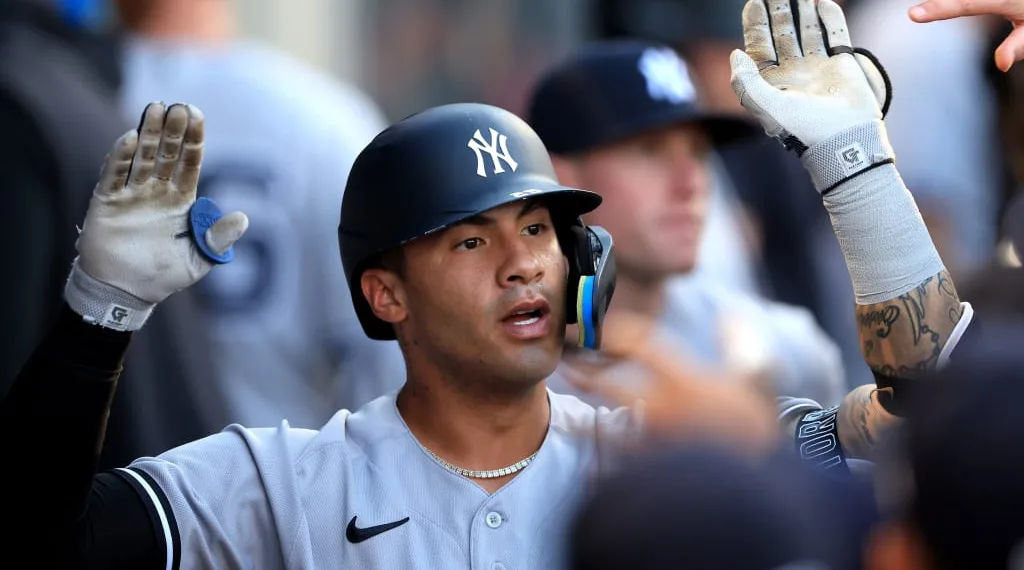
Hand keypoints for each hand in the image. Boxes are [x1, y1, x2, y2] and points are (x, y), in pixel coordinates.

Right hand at [66, 102, 247, 329]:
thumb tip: (243, 218)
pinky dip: (121, 157)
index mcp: (180, 201)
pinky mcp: (107, 201)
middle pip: (166, 154)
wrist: (126, 292)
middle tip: (178, 106)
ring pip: (141, 157)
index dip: (194, 141)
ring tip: (155, 108)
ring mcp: (131, 194)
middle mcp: (156, 191)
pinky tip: (130, 138)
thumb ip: (218, 239)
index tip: (198, 116)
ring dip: (148, 134)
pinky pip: (114, 175)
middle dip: (172, 130)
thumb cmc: (163, 276)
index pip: (189, 163)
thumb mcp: (198, 260)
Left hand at [565, 312, 779, 455]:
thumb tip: (730, 314)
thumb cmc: (759, 430)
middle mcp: (664, 409)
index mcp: (687, 381)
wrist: (765, 488)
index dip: (619, 332)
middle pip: (610, 384)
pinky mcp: (650, 475)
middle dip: (586, 375)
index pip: (641, 342)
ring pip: (606, 427)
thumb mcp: (757, 381)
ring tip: (569, 419)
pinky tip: (588, 463)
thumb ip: (739, 343)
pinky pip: (614, 466)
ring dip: (584, 421)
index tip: (607, 332)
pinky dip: (599, 464)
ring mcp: (654, 444)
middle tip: (570, 369)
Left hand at [730, 0, 881, 150]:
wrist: (845, 139)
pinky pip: (835, 34)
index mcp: (772, 83)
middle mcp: (794, 73)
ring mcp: (818, 67)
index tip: (753, 3)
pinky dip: (830, 17)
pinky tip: (822, 2)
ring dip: (802, 10)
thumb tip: (735, 52)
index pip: (759, 47)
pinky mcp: (842, 65)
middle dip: (778, 11)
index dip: (755, 24)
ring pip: (808, 31)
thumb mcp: (767, 106)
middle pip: (782, 34)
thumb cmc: (803, 127)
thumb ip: (746, 81)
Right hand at [910, 0, 1023, 70]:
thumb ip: (1017, 47)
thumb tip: (1001, 64)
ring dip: (944, 5)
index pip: (965, 4)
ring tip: (925, 15)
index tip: (914, 14)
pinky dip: (953, 5)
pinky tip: (939, 9)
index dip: (938, 9)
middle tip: (914, 14)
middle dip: (938, 5)